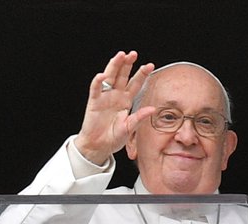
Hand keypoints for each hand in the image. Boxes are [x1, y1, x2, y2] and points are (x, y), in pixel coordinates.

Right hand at [75, 51, 154, 165]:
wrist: (99, 146)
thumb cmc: (114, 137)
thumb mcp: (129, 128)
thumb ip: (139, 118)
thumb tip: (152, 109)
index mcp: (126, 100)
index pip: (135, 84)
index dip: (142, 74)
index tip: (150, 65)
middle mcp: (116, 95)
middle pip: (122, 76)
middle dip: (128, 64)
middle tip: (133, 54)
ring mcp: (105, 97)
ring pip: (110, 77)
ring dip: (114, 66)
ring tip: (120, 55)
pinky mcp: (94, 102)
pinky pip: (96, 89)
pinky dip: (98, 82)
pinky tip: (102, 75)